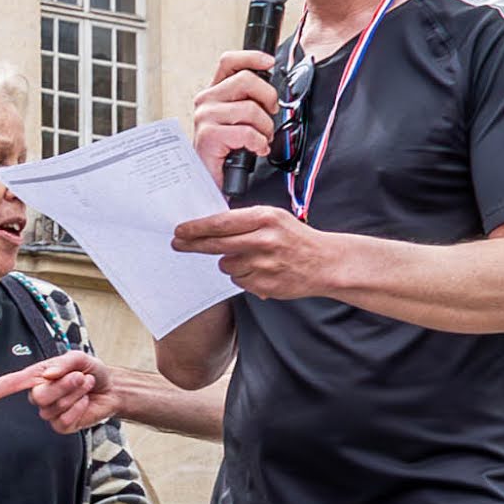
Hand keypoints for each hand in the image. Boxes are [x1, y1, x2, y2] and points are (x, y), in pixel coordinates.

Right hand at [0, 350, 122, 433]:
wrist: (111, 388)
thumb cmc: (91, 371)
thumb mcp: (79, 358)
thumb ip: (63, 363)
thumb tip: (48, 374)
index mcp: (38, 377)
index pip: (14, 383)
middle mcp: (40, 395)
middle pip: (38, 396)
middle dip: (63, 385)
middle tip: (79, 377)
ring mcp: (50, 412)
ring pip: (53, 408)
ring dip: (74, 395)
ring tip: (85, 386)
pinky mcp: (62, 426)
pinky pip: (63, 421)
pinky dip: (78, 410)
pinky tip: (84, 403)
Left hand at [168, 203, 343, 300]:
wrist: (324, 262)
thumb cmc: (296, 238)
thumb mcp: (274, 218)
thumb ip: (245, 221)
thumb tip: (209, 226)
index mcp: (264, 219)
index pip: (220, 223)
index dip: (196, 228)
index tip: (180, 230)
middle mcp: (263, 240)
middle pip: (216, 244)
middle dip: (194, 245)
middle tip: (179, 244)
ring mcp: (263, 265)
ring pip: (226, 265)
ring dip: (230, 262)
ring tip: (252, 258)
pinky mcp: (264, 284)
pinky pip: (238, 281)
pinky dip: (244, 276)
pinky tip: (260, 270)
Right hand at [188, 52, 280, 183]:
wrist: (207, 182)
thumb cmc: (226, 151)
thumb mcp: (238, 120)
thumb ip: (249, 100)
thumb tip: (272, 93)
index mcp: (214, 93)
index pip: (229, 62)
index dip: (252, 57)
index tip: (270, 63)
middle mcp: (206, 101)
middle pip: (246, 80)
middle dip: (268, 97)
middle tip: (271, 114)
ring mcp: (205, 117)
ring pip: (251, 108)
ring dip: (265, 127)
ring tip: (261, 139)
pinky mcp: (209, 135)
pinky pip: (247, 132)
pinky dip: (259, 143)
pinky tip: (256, 149)